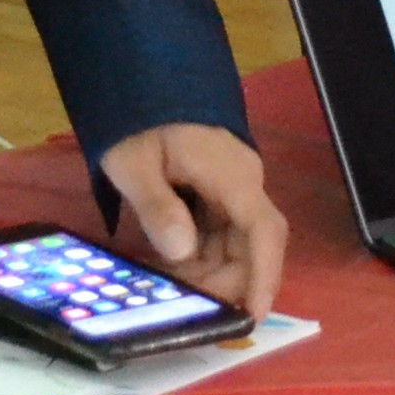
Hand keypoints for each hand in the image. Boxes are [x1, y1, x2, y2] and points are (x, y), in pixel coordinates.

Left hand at [100, 124, 288, 317]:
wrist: (137, 79)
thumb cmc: (136, 119)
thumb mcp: (132, 161)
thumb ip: (156, 205)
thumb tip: (181, 252)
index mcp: (230, 173)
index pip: (263, 230)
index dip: (263, 275)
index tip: (253, 315)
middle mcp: (242, 182)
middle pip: (250, 246)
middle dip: (223, 283)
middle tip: (187, 308)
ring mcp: (232, 187)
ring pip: (235, 244)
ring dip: (209, 272)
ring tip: (172, 290)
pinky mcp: (218, 191)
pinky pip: (219, 233)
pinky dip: (200, 256)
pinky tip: (172, 269)